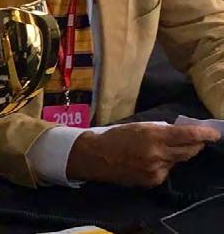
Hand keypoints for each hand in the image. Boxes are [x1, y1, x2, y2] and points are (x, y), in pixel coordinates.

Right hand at [66, 123, 220, 186]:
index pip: (188, 135)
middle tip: (197, 139)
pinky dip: (164, 164)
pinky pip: (167, 170)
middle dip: (196, 144)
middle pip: (189, 150)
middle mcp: (158, 154)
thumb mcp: (138, 126)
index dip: (205, 134)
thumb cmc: (115, 136)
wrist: (95, 157)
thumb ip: (160, 130)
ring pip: (178, 160)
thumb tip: (180, 133)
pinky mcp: (153, 180)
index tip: (215, 133)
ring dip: (176, 154)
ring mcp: (156, 169)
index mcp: (153, 136)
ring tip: (162, 148)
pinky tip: (149, 160)